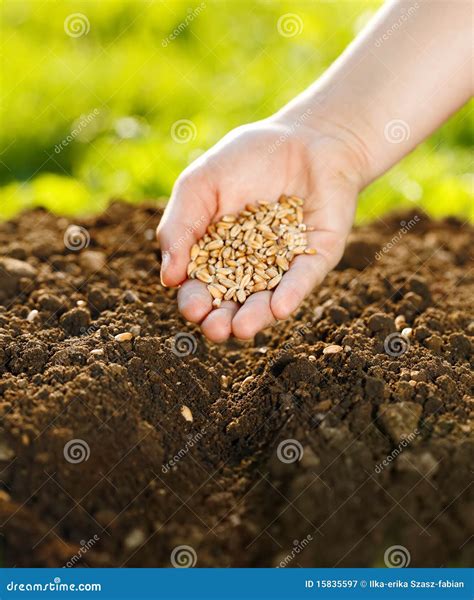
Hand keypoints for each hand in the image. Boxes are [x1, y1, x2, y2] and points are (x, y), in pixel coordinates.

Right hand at [157, 116, 365, 342]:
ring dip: (256, 316)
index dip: (195, 300)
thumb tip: (168, 279)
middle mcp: (251, 266)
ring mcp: (286, 264)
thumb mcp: (199, 185)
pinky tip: (280, 307)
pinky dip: (291, 291)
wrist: (303, 135)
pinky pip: (304, 277)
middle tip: (216, 330)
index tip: (192, 309)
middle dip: (223, 319)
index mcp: (218, 254)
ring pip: (268, 297)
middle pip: (234, 301)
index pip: (202, 285)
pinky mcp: (317, 255)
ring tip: (243, 329)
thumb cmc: (246, 158)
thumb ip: (179, 227)